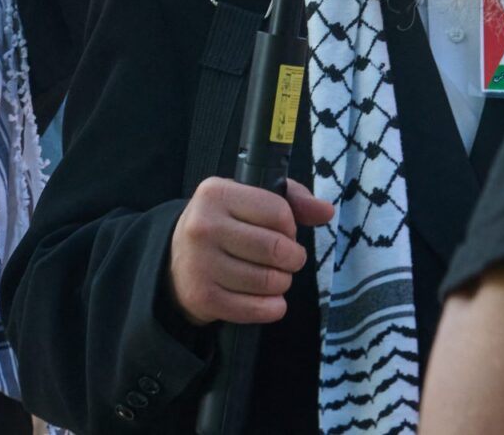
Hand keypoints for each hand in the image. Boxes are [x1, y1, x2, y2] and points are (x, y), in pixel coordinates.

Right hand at [167, 178, 334, 327]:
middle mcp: (203, 226)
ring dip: (282, 283)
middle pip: (275, 248)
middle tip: (288, 259)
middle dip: (293, 258)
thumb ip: (292, 200)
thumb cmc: (224, 226)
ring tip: (275, 277)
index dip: (290, 226)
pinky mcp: (203, 298)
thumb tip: (326, 211)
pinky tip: (269, 299)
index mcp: (216, 194)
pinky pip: (257, 310)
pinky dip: (273, 308)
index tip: (284, 233)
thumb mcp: (249, 200)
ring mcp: (200, 264)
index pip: (278, 212)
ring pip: (268, 281)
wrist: (177, 262)